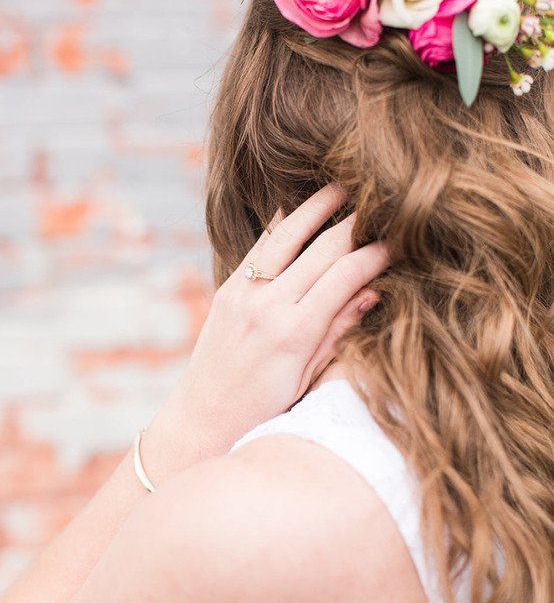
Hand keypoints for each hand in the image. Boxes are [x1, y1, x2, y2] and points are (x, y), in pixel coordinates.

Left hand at [145, 184, 388, 465]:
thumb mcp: (308, 379)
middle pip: (322, 249)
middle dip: (355, 225)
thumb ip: (338, 331)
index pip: (344, 277)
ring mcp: (242, 292)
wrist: (204, 417)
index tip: (398, 242)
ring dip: (316, 208)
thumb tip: (373, 290)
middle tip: (381, 207)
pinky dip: (282, 223)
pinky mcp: (227, 288)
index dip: (375, 255)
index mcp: (293, 333)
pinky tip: (299, 207)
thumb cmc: (264, 409)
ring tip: (342, 185)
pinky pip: (259, 246)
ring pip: (286, 235)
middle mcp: (266, 305)